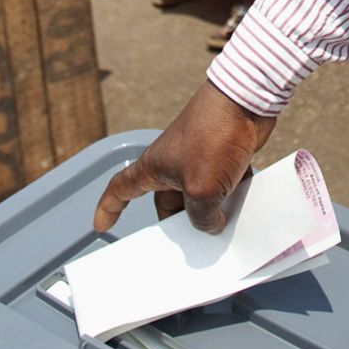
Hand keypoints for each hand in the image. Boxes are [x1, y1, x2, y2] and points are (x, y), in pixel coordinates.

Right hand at [93, 80, 278, 232]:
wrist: (246, 101)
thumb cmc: (213, 136)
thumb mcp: (201, 190)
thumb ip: (202, 217)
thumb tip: (212, 226)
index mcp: (154, 169)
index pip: (121, 190)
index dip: (108, 208)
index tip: (101, 225)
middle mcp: (173, 164)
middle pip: (169, 204)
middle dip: (180, 225)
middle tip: (189, 247)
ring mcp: (200, 159)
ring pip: (200, 197)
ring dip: (211, 213)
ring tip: (222, 232)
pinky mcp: (224, 157)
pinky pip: (224, 187)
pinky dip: (232, 199)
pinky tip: (244, 212)